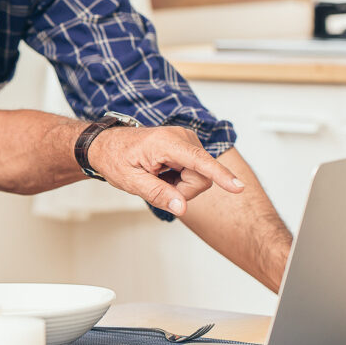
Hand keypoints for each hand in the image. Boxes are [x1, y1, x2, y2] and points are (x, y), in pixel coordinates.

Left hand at [89, 126, 243, 215]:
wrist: (107, 144)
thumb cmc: (115, 158)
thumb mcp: (131, 181)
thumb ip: (157, 194)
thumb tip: (181, 207)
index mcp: (165, 143)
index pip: (199, 161)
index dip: (221, 176)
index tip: (239, 187)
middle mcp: (181, 137)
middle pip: (202, 177)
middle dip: (183, 190)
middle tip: (157, 185)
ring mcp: (186, 140)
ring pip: (200, 176)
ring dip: (181, 184)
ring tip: (157, 176)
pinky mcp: (188, 146)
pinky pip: (196, 171)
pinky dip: (180, 178)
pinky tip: (163, 172)